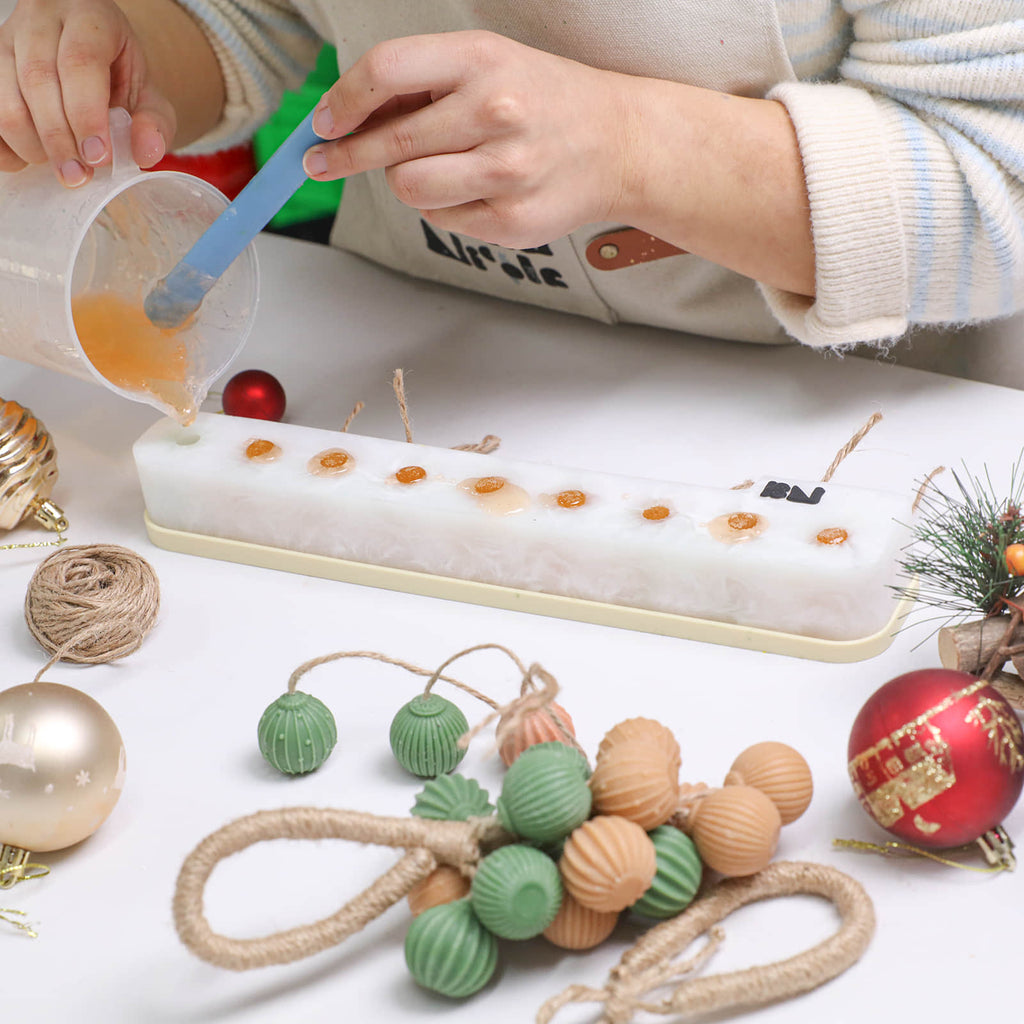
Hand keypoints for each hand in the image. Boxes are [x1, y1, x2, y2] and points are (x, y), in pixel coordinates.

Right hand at [0, 0, 174, 184]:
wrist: (93, 55)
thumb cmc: (119, 75)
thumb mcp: (148, 96)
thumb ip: (154, 124)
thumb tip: (145, 153)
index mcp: (89, 16)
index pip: (81, 61)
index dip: (86, 114)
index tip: (98, 157)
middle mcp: (41, 18)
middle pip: (37, 79)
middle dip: (58, 138)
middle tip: (79, 176)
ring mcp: (6, 38)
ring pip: (3, 95)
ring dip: (30, 143)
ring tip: (62, 166)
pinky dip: (4, 146)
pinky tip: (29, 160)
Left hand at [304, 31, 643, 248]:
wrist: (619, 144)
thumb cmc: (545, 101)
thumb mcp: (490, 63)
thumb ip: (424, 83)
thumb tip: (350, 114)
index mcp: (484, 60)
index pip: (387, 70)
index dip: (343, 99)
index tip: (324, 120)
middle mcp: (496, 113)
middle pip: (389, 143)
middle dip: (347, 154)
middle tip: (324, 161)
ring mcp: (506, 172)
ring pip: (408, 186)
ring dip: (404, 180)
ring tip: (430, 167)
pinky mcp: (510, 220)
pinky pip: (441, 218)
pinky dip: (441, 205)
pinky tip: (471, 189)